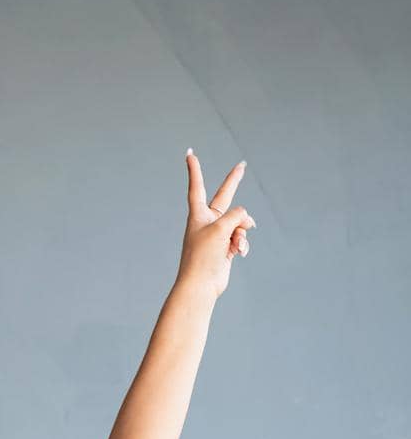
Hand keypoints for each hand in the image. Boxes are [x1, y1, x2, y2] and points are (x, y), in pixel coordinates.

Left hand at [175, 151, 256, 301]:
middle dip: (234, 182)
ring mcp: (218, 234)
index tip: (190, 153)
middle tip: (242, 165)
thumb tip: (248, 221)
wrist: (201, 285)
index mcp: (198, 214)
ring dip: (241, 233)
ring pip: (240, 223)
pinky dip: (241, 245)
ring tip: (234, 245)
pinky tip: (238, 253)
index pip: (197, 186)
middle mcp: (208, 221)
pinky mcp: (226, 247)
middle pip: (224, 196)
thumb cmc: (204, 256)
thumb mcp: (221, 228)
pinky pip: (240, 239)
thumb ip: (236, 215)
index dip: (194, 169)